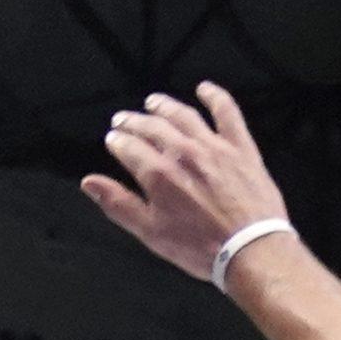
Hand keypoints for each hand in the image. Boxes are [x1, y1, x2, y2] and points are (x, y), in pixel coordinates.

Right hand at [82, 84, 292, 285]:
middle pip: (152, 127)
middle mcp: (183, 152)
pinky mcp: (241, 148)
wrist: (252, 250)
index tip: (113, 139)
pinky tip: (205, 89)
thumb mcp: (151, 233)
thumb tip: (89, 182)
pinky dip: (215, 97)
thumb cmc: (201, 248)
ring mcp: (214, 147)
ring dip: (165, 106)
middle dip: (133, 122)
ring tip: (153, 102)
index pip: (129, 147)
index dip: (117, 142)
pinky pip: (227, 113)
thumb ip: (119, 204)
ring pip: (183, 116)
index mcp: (158, 174)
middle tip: (124, 120)